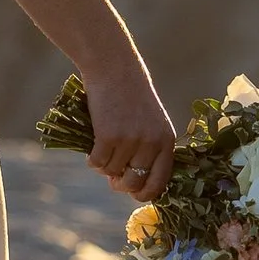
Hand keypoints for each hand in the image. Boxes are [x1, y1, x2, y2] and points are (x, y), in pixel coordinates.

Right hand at [78, 53, 176, 200]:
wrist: (114, 66)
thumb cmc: (131, 93)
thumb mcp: (151, 120)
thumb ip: (148, 148)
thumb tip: (131, 182)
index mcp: (166, 141)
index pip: (159, 182)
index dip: (144, 193)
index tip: (133, 192)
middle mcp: (151, 143)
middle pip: (133, 184)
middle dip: (120, 184)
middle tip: (112, 176)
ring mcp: (130, 140)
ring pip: (112, 173)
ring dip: (104, 166)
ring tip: (102, 149)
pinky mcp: (108, 136)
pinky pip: (97, 163)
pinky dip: (92, 160)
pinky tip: (92, 148)